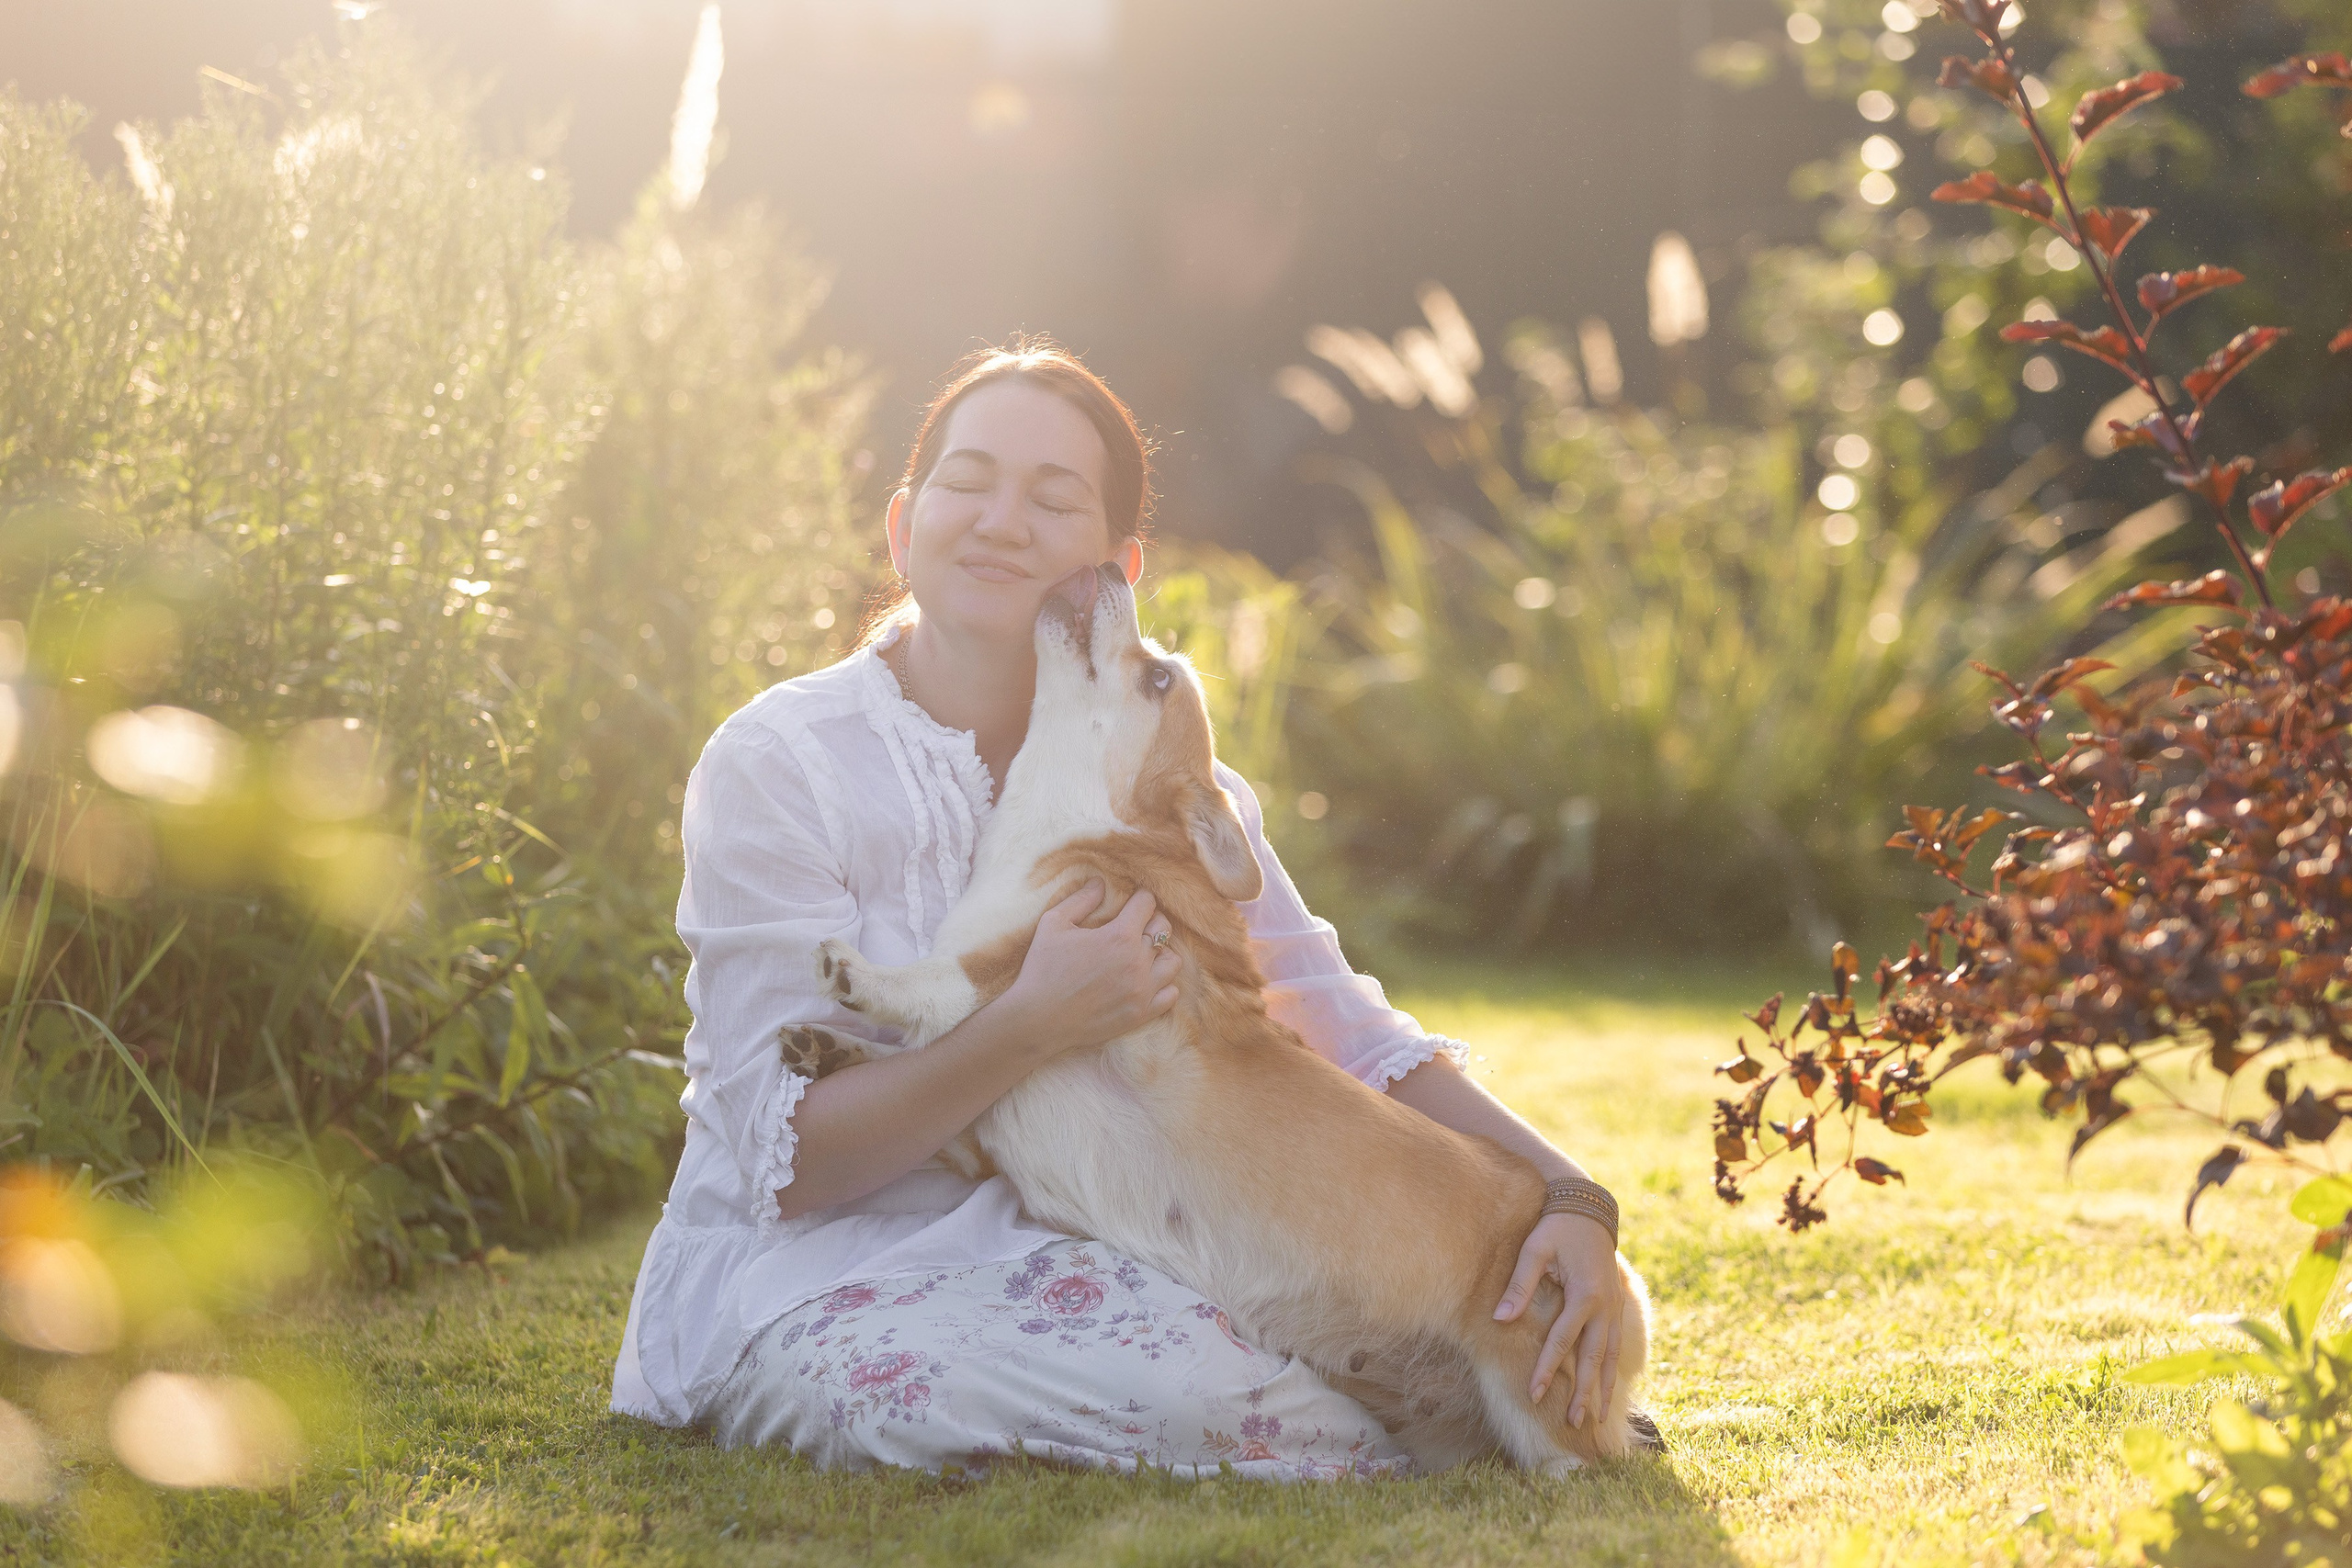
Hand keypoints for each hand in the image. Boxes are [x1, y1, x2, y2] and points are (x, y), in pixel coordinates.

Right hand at [1000, 880, 1179, 1058]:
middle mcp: (1137, 961)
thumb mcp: (1053, 923)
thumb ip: (1081, 899)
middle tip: (1134, 926)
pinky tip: (1144, 981)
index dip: (1139, 898)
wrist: (1037, 1019)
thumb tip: (1100, 882)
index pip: (1147, 903)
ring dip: (1160, 953)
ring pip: (1172, 961)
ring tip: (1141, 955)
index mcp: (1119, 935)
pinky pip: (1171, 994)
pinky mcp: (1141, 1014)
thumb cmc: (1042, 968)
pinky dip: (1163, 984)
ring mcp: (1143, 990)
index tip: (1132, 901)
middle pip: (1163, 928)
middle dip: (1150, 921)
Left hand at [1492, 1211, 1622, 1424]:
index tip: (1535, 1393)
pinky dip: (1612, 1370)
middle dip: (1583, 1392)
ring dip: (1603, 1387)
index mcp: (1584, 1294)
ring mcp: (1615, 1308)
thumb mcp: (1534, 1249)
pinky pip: (1616, 1345)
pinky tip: (1607, 1388)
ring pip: (1610, 1356)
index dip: (1548, 1368)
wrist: (1590, 1208)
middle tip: (1573, 1422)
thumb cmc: (1556, 1227)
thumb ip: (1520, 1286)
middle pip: (1593, 1358)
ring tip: (1597, 1418)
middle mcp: (1605, 1306)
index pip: (1562, 1341)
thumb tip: (1500, 1319)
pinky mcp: (1617, 1306)